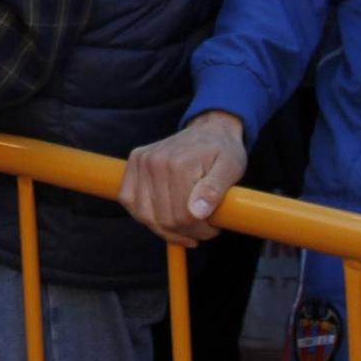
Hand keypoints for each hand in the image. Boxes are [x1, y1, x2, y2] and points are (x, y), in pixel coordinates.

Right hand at [119, 111, 247, 247]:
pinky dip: (144, 214)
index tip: (213, 227)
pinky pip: (129, 200)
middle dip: (186, 231)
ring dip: (165, 228)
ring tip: (184, 225)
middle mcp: (155, 161)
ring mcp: (142, 161)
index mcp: (180, 164)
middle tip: (202, 227)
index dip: (200, 229)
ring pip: (145, 215)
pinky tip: (162, 216)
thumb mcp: (231, 168)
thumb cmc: (223, 151)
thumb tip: (197, 212)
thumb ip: (215, 190)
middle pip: (164, 219)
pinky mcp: (134, 162)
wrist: (210, 129)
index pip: (184, 216)